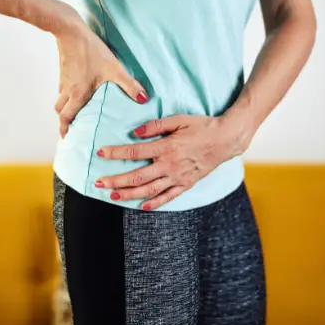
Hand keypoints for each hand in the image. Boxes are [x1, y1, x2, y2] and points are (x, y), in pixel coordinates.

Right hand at [53, 6, 148, 137]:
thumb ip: (129, 85)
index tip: (66, 138)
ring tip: (72, 111)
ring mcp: (64, 79)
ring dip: (64, 107)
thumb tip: (144, 99)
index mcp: (77, 94)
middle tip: (69, 128)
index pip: (66, 117)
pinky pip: (62, 87)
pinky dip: (66, 94)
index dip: (65, 129)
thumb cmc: (91, 51)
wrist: (71, 31)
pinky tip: (76, 90)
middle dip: (63, 120)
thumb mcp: (114, 69)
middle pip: (60, 110)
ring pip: (60, 98)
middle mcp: (67, 89)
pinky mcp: (64, 70)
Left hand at [93, 113, 252, 209]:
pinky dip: (154, 203)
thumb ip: (156, 125)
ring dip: (128, 194)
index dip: (115, 153)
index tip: (101, 153)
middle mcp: (169, 165)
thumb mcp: (179, 119)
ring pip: (149, 190)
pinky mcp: (186, 184)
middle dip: (115, 180)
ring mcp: (178, 177)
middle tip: (98, 182)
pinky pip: (168, 197)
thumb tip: (136, 132)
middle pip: (137, 176)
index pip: (134, 151)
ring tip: (112, 196)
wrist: (225, 139)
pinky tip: (141, 206)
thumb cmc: (201, 126)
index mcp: (166, 147)